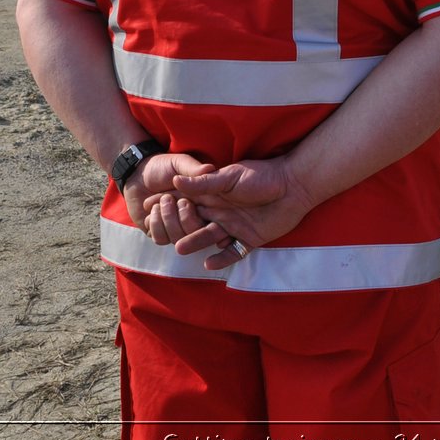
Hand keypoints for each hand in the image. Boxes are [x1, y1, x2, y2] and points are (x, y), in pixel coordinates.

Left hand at [122, 151, 215, 244]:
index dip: (204, 219)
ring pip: (177, 238)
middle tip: (169, 198)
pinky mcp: (160, 233)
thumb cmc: (163, 167)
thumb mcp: (179, 163)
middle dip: (183, 217)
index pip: (212, 221)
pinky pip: (160, 239)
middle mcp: (193, 218)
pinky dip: (155, 223)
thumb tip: (209, 169)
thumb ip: (193, 168)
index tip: (188, 204)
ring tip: (160, 201)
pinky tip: (152, 209)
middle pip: (195, 234)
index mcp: (204, 203)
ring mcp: (176, 227)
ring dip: (167, 218)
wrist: (139, 174)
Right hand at [167, 160, 316, 270]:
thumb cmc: (262, 175)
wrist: (294, 185)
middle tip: (159, 233)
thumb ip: (204, 183)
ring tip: (180, 248)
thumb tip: (175, 181)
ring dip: (196, 242)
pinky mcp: (249, 238)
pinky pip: (233, 251)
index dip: (167, 205)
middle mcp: (221, 212)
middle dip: (177, 227)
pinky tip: (209, 263)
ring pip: (210, 237)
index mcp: (214, 195)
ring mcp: (234, 226)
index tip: (145, 208)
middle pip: (194, 223)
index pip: (185, 202)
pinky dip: (222, 258)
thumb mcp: (230, 177)